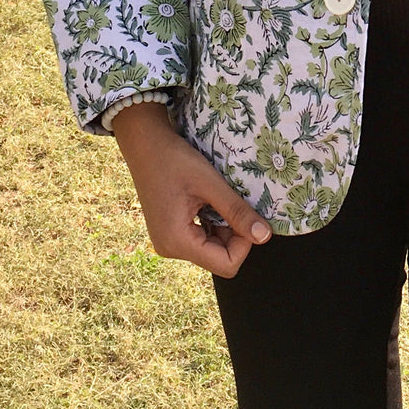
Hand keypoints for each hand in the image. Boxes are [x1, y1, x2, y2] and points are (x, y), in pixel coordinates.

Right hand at [110, 102, 272, 277]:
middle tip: (234, 203)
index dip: (244, 243)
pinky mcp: (170, 232)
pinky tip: (210, 202)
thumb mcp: (210, 184)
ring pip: (213, 249)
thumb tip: (264, 237)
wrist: (144, 143)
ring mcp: (169, 242)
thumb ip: (237, 212)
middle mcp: (170, 248)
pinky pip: (201, 238)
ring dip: (225, 228)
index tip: (245, 215)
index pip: (226, 265)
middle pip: (220, 258)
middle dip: (235, 235)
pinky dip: (213, 224)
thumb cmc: (173, 159)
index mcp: (177, 242)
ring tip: (220, 200)